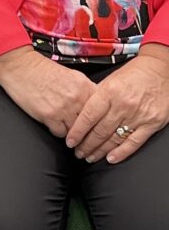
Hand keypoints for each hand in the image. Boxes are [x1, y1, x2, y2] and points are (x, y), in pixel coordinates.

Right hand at [0, 46, 95, 137]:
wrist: (19, 65)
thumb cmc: (41, 70)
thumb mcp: (70, 75)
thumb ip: (85, 90)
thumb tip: (96, 105)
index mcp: (84, 86)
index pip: (102, 112)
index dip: (100, 122)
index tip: (99, 128)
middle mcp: (77, 98)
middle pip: (91, 125)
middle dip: (88, 132)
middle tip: (87, 138)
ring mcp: (64, 108)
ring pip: (77, 132)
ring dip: (74, 134)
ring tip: (71, 134)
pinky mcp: (49, 116)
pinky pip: (61, 133)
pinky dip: (58, 131)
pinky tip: (54, 124)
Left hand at [66, 47, 168, 163]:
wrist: (160, 71)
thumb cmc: (133, 74)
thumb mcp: (110, 79)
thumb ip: (98, 95)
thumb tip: (82, 110)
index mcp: (109, 91)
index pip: (89, 115)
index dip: (78, 130)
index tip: (70, 140)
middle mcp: (123, 105)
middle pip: (100, 130)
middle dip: (87, 144)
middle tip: (78, 152)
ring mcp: (138, 116)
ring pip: (115, 139)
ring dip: (100, 150)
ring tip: (90, 157)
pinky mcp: (151, 124)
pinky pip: (134, 142)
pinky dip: (122, 152)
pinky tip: (110, 158)